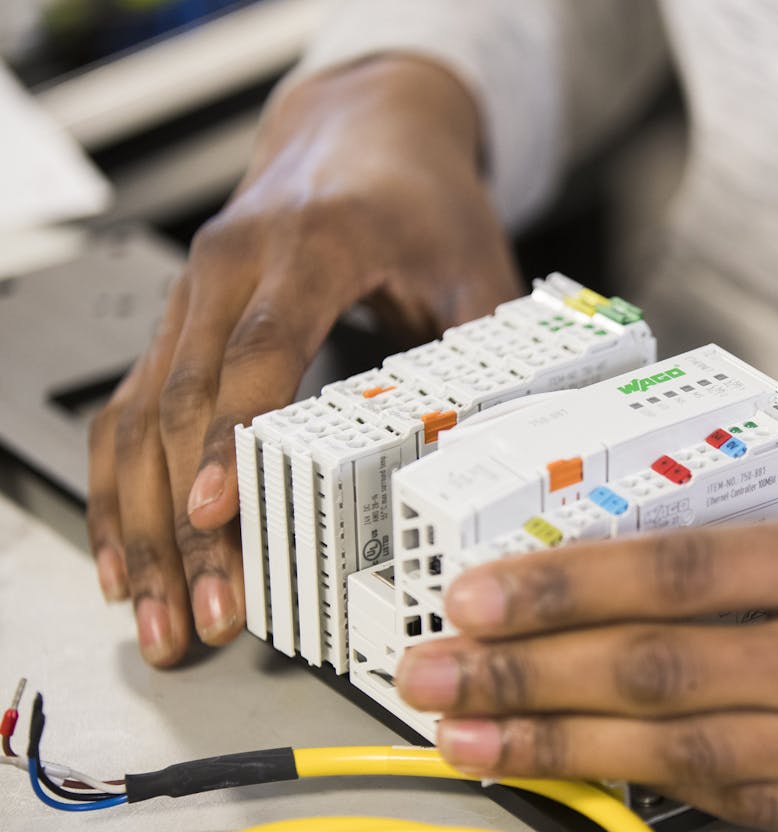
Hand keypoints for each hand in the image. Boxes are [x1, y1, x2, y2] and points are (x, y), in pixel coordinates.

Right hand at [87, 56, 521, 665]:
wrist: (363, 128)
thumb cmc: (422, 197)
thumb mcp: (477, 263)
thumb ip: (489, 351)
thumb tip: (514, 452)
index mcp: (313, 244)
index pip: (261, 348)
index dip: (235, 436)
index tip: (218, 512)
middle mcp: (231, 266)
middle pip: (185, 402)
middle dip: (186, 520)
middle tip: (205, 611)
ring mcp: (193, 295)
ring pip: (138, 418)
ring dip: (140, 524)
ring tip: (158, 614)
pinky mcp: (178, 324)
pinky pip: (126, 411)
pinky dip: (120, 489)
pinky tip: (126, 557)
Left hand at [396, 491, 777, 831]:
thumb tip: (718, 538)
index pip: (674, 571)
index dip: (559, 588)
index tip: (474, 597)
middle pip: (655, 670)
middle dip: (524, 678)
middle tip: (429, 685)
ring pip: (687, 753)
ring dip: (568, 748)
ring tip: (475, 745)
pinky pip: (763, 808)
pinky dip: (675, 794)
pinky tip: (603, 786)